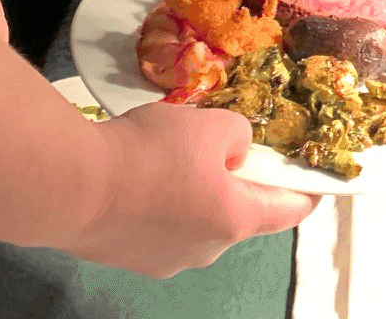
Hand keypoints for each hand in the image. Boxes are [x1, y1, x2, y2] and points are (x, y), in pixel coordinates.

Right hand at [70, 104, 318, 273]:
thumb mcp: (211, 123)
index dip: (306, 191)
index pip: (290, 211)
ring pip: (195, 219)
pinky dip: (159, 201)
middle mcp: (206, 251)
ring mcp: (164, 261)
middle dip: (234, 181)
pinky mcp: (128, 258)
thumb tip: (234, 150)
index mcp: (236, 220)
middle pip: (238, 213)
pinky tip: (137, 174)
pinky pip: (159, 225)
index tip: (315, 178)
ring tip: (167, 154)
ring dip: (193, 191)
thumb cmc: (150, 154)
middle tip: (218, 145)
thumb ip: (238, 134)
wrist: (71, 186)